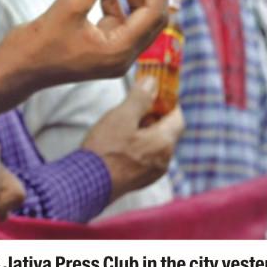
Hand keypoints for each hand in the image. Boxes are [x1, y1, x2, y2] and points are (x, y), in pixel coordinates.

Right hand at [8, 0, 167, 84]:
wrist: (18, 68)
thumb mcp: (69, 5)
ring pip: (135, 19)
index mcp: (119, 51)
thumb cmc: (40, 43)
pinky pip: (118, 21)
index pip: (153, 14)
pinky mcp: (102, 49)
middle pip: (151, 18)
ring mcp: (113, 54)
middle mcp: (122, 56)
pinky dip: (115, 1)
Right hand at [81, 78, 183, 202]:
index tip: (155, 93)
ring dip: (144, 131)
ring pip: (156, 145)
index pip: (178, 117)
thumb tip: (152, 81)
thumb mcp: (122, 116)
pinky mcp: (139, 180)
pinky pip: (146, 157)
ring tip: (123, 124)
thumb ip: (140, 97)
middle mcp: (164, 160)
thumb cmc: (106, 149)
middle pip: (167, 131)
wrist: (88, 184)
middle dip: (153, 116)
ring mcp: (152, 173)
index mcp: (164, 143)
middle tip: (135, 106)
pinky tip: (120, 143)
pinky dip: (139, 146)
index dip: (168, 102)